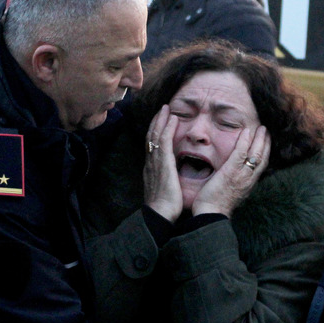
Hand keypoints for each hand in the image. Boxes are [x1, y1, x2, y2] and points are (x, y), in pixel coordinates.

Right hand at [143, 105, 182, 222]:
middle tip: (162, 109)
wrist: (159, 214)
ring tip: (166, 108)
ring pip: (156, 135)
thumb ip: (167, 181)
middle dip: (156, 122)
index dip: (156, 132)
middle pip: (151, 136)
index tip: (161, 122)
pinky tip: (173, 118)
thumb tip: (173, 178)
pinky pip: (164, 140)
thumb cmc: (165, 208)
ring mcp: (155, 162)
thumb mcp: (165, 191)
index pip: (152, 146)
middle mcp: (150, 163)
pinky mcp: (162, 163)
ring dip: (161, 120)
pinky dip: (168, 128)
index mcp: (151, 169)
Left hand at [192, 126, 269, 216]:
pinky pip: (241, 153)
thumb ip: (236, 185)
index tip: (266, 142)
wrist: (211, 214)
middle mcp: (249, 179)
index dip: (265, 152)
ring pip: (256, 154)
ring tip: (261, 128)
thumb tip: (233, 178)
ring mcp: (241, 175)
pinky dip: (245, 141)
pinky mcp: (231, 171)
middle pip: (263, 158)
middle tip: (266, 131)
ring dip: (259, 139)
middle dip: (265, 143)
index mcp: (249, 184)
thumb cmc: (216, 207)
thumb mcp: (232, 194)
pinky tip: (246, 131)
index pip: (261, 166)